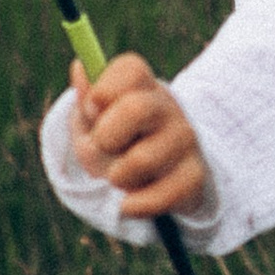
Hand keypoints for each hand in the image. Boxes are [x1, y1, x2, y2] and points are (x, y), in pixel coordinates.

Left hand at [71, 53, 210, 221]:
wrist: (160, 181)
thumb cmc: (119, 145)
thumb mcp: (95, 125)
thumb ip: (87, 102)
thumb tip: (80, 69)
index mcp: (142, 87)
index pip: (130, 69)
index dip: (103, 90)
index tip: (93, 110)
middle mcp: (168, 108)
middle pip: (137, 108)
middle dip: (106, 136)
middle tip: (103, 146)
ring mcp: (184, 141)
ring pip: (142, 159)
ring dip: (118, 176)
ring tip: (120, 177)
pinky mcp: (194, 176)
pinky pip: (158, 196)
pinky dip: (134, 205)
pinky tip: (130, 202)